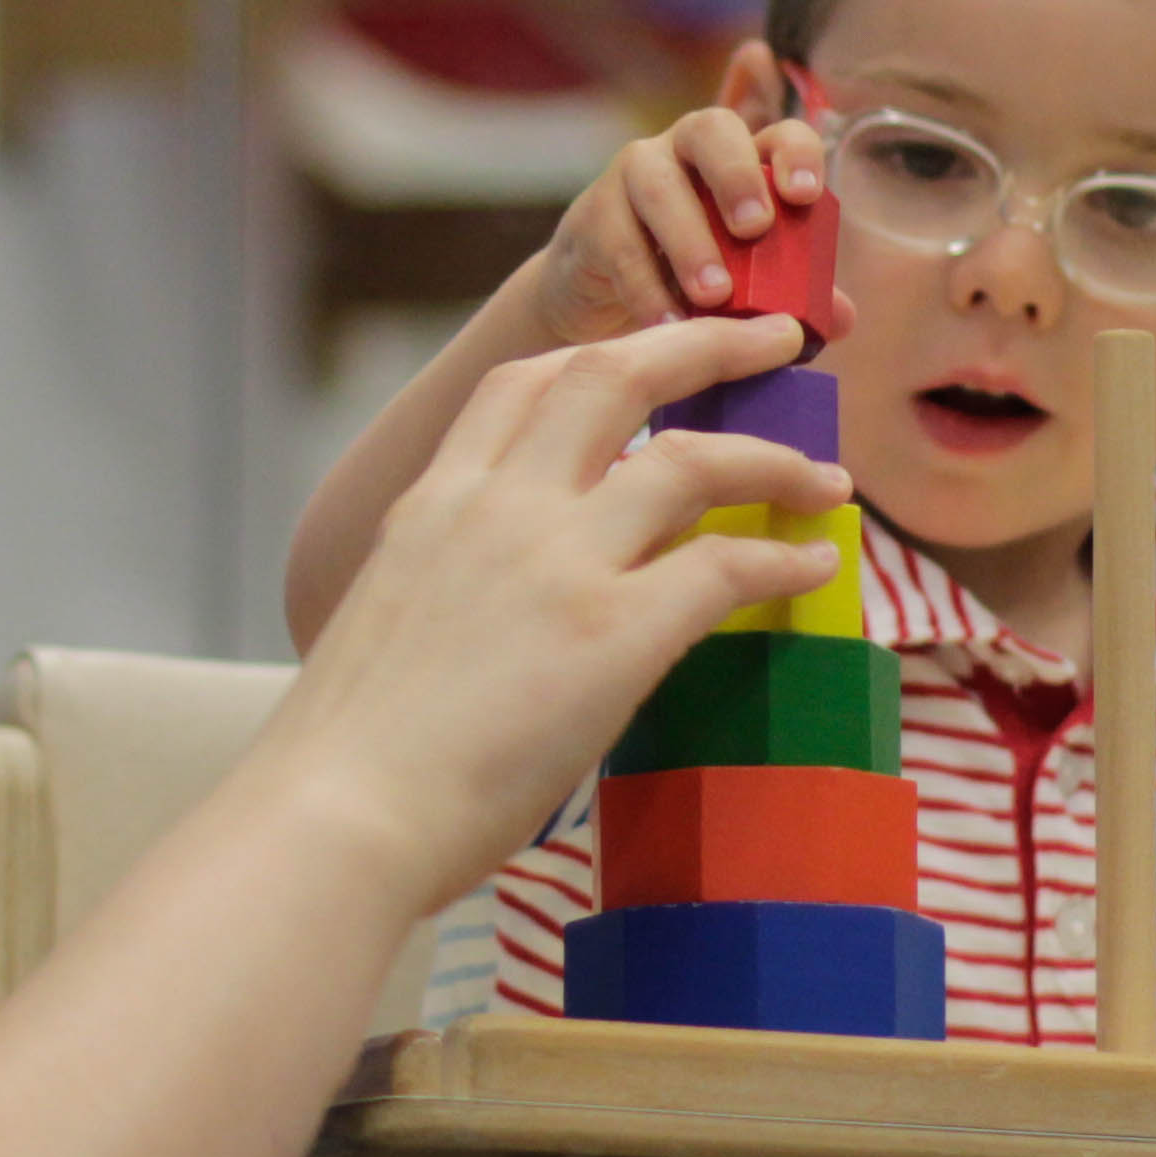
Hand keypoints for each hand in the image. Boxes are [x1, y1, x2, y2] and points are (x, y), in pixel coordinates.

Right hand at [257, 311, 849, 907]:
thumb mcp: (392, 625)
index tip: (655, 351)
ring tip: (822, 476)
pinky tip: (813, 564)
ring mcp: (558, 562)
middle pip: (615, 374)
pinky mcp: (612, 632)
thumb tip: (520, 612)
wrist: (333, 816)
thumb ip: (458, 589)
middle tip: (775, 340)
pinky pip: (726, 565)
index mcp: (433, 504)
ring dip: (772, 458)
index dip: (601, 356)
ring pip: (691, 459)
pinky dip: (783, 556)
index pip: (522, 385)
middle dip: (708, 343)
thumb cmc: (346, 759)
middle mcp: (498, 507)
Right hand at [521, 101, 849, 348]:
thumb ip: (793, 290)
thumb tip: (841, 318)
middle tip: (756, 230)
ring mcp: (633, 174)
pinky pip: (617, 242)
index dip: (796, 153)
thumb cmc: (690, 273)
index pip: (778, 132)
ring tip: (715, 295)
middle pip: (711, 128)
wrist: (600, 296)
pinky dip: (645, 286)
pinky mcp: (591, 215)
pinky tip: (668, 322)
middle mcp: (685, 149)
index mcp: (740, 158)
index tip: (806, 195)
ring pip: (657, 184)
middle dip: (736, 175)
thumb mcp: (746, 279)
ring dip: (689, 239)